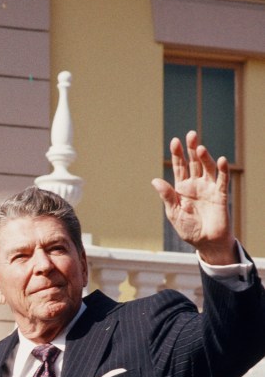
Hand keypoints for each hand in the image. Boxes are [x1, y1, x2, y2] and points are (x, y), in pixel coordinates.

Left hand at [151, 130, 235, 264]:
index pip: (179, 167)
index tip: (175, 141)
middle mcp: (196, 184)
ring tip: (200, 148)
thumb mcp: (173, 212)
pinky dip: (222, 171)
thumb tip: (154, 180)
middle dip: (192, 149)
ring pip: (207, 168)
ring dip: (204, 157)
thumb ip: (167, 196)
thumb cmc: (188, 228)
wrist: (205, 243)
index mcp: (182, 188)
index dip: (178, 154)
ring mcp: (209, 188)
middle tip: (191, 134)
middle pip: (194, 162)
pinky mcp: (220, 195)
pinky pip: (222, 181)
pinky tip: (221, 160)